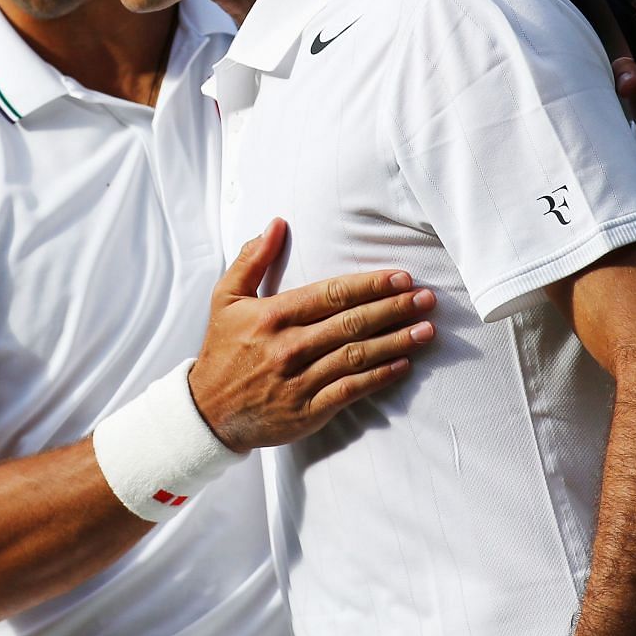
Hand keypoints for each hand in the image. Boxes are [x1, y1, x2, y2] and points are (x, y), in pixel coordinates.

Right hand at [188, 218, 435, 451]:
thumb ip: (252, 259)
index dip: (369, 285)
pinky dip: (379, 377)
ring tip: (427, 330)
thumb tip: (276, 223)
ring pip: (356, 357)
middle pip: (351, 324)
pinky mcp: (307, 411)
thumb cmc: (223, 349)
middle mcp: (288, 347)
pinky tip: (403, 365)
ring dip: (396, 342)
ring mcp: (299, 381)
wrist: (208, 412)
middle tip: (426, 299)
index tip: (401, 278)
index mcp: (272, 316)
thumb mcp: (226, 298)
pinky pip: (350, 391)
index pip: (330, 295)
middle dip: (393, 309)